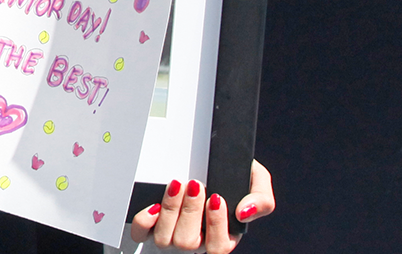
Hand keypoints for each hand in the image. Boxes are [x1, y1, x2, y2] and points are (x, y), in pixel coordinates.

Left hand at [129, 162, 273, 250]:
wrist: (209, 156)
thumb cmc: (232, 173)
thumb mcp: (256, 180)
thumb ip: (261, 199)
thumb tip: (243, 213)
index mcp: (222, 236)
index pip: (218, 247)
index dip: (215, 225)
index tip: (216, 198)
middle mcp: (195, 239)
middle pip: (188, 243)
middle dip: (190, 211)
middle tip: (195, 185)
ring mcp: (171, 233)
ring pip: (165, 239)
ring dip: (170, 210)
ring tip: (177, 185)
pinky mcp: (149, 224)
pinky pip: (141, 233)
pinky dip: (144, 221)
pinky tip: (153, 205)